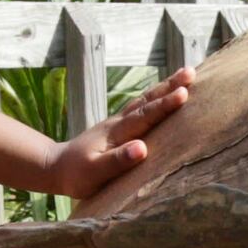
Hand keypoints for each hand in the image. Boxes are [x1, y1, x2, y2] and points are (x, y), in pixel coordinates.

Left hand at [39, 68, 191, 200]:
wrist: (55, 166)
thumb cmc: (76, 175)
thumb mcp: (94, 173)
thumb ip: (117, 161)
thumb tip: (142, 148)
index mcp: (117, 133)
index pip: (144, 116)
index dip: (164, 105)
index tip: (184, 93)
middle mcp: (119, 122)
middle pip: (148, 100)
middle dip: (170, 86)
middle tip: (192, 71)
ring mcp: (119, 122)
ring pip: (145, 99)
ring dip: (166, 86)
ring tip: (187, 73)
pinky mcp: (119, 126)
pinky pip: (142, 106)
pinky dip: (156, 96)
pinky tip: (165, 91)